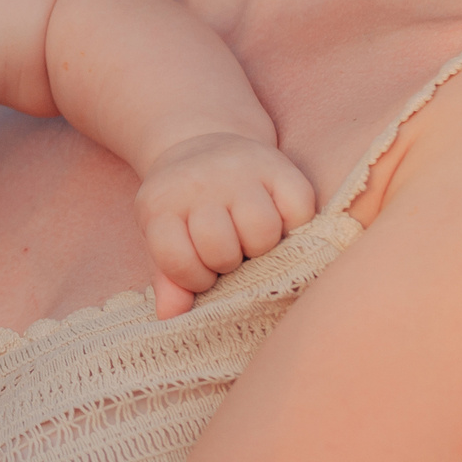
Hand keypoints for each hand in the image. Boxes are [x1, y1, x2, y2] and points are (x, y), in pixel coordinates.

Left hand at [135, 133, 317, 317]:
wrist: (198, 144)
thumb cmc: (182, 207)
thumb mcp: (161, 237)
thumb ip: (168, 278)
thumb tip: (172, 317)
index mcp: (162, 205)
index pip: (179, 262)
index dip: (194, 279)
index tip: (200, 269)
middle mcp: (200, 184)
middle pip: (221, 249)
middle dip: (227, 262)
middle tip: (228, 250)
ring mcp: (240, 172)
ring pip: (262, 231)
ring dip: (261, 246)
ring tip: (250, 237)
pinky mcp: (278, 166)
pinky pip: (299, 211)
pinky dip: (294, 224)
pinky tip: (277, 219)